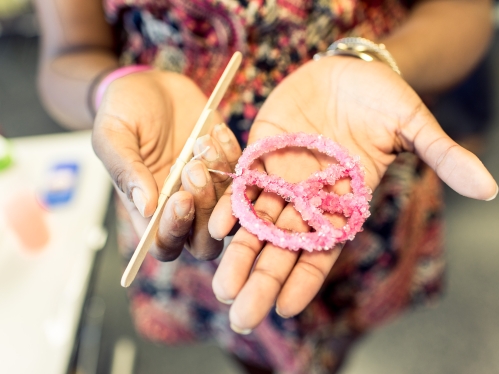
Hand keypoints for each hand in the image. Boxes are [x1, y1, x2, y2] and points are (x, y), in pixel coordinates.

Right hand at [92, 70, 240, 260]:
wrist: (152, 84)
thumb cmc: (124, 110)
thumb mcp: (113, 134)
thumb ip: (125, 170)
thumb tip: (144, 207)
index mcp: (148, 209)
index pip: (165, 244)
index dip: (175, 231)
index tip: (180, 197)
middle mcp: (181, 206)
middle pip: (204, 240)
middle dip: (204, 208)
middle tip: (194, 168)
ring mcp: (208, 189)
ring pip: (228, 212)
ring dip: (220, 179)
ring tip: (203, 140)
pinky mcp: (227, 167)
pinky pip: (243, 178)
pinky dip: (234, 157)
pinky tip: (216, 131)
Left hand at [209, 56, 497, 332]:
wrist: (347, 69)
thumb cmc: (382, 98)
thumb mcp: (412, 123)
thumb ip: (440, 154)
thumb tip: (488, 188)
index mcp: (343, 201)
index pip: (323, 249)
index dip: (305, 278)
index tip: (286, 308)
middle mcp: (308, 198)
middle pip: (283, 246)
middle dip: (263, 280)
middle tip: (241, 318)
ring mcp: (281, 177)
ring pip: (256, 223)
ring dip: (238, 253)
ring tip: (221, 286)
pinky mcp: (260, 152)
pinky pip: (242, 184)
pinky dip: (230, 204)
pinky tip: (217, 228)